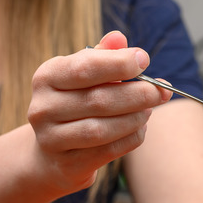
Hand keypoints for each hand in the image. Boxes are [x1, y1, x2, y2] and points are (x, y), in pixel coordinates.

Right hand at [27, 31, 170, 193]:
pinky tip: (140, 128)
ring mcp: (51, 139)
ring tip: (150, 110)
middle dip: (136, 94)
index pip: (85, 67)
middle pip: (98, 100)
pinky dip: (130, 138)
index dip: (118, 63)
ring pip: (102, 129)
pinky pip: (108, 151)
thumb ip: (102, 56)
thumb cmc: (74, 103)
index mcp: (47, 77)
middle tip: (160, 91)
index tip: (144, 59)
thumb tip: (119, 38)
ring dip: (134, 118)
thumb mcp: (83, 75)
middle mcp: (42, 107)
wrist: (52, 154)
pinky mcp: (67, 164)